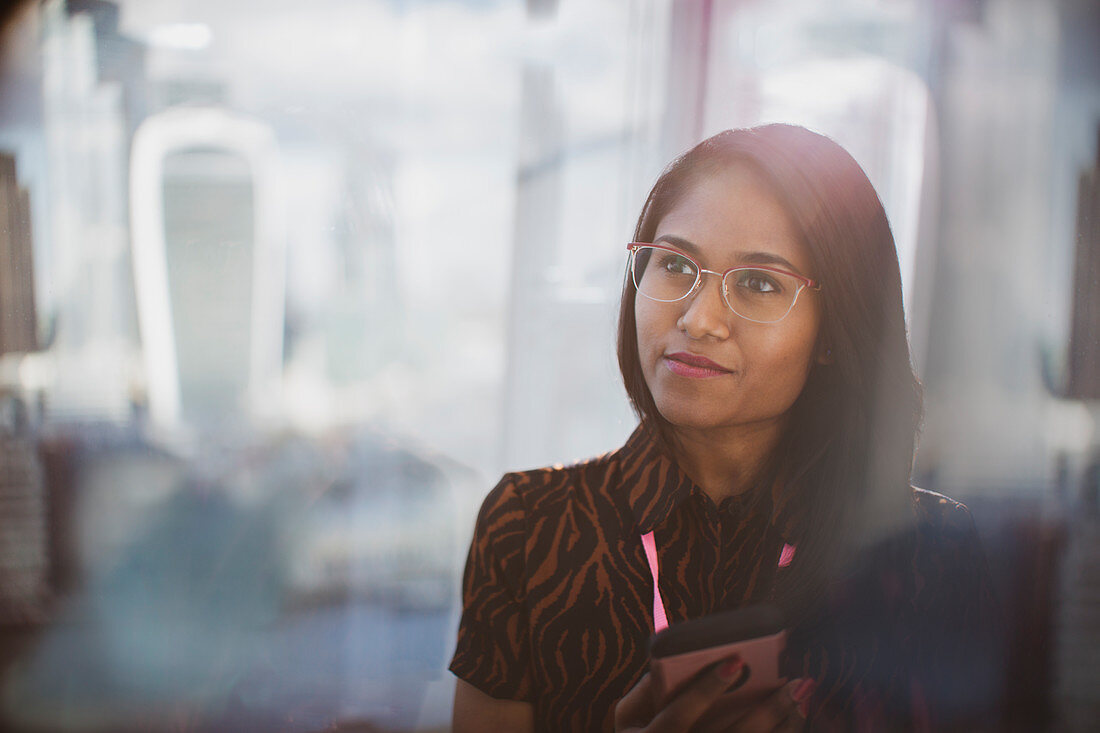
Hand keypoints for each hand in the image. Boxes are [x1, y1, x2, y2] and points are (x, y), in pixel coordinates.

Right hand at [613, 658, 815, 732]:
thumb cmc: (640, 731)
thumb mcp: (630, 715)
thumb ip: (647, 688)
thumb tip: (676, 657)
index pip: (679, 716)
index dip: (705, 689)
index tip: (734, 662)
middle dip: (767, 711)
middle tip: (794, 683)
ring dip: (784, 725)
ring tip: (803, 695)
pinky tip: (798, 717)